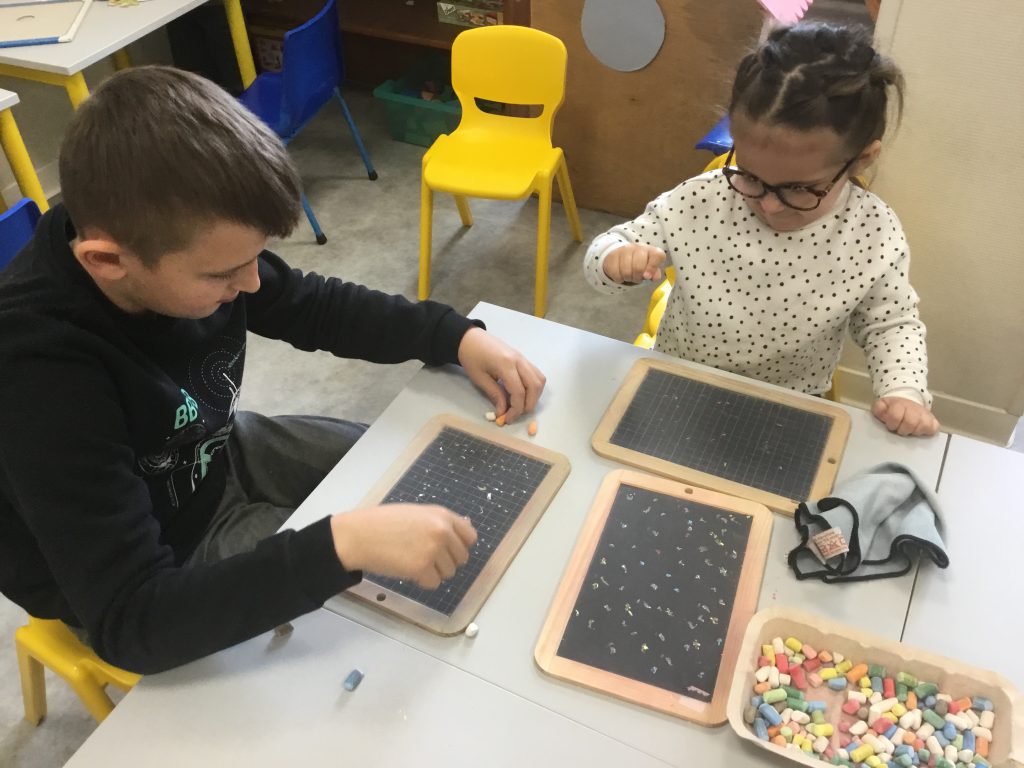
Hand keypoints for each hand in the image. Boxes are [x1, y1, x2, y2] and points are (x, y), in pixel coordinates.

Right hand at [331, 504, 477, 588]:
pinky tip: (406, 569)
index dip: (458, 546)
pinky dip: (422, 581)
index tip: (446, 550)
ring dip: (433, 572)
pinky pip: (433, 583)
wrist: (359, 535)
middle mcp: (442, 531)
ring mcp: (433, 550)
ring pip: (448, 573)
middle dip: (445, 561)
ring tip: (411, 560)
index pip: (470, 537)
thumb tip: (464, 532)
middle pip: (461, 558)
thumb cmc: (382, 523)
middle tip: (424, 557)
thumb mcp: (416, 514)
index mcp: (442, 515)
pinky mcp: (422, 568)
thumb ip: (439, 523)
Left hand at [457, 327, 545, 422]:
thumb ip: (495, 395)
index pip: (519, 391)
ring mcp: (523, 358)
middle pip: (534, 386)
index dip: (516, 409)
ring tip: (520, 405)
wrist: (470, 338)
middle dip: (528, 405)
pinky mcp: (523, 359)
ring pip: (539, 380)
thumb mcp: (479, 379)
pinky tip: (523, 394)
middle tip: (516, 414)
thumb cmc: (471, 357)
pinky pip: (536, 374)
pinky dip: (534, 387)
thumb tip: (503, 412)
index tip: (507, 419)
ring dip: (534, 396)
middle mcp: (519, 360)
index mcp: (506, 364)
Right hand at [603, 244, 665, 284]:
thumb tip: (655, 277)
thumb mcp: (649, 268)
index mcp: (650, 251)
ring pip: (626, 271)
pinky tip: (621, 275)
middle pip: (638, 266)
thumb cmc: (639, 263)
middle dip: (637, 277)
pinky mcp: (612, 256)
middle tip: (637, 278)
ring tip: (629, 276)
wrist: (622, 256)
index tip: (647, 276)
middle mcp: (638, 248)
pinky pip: (616, 273)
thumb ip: (655, 272)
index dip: (653, 267)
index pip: (657, 255)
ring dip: (628, 278)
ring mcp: (624, 250)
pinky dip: (619, 278)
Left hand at [871, 397, 939, 436]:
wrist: (906, 401)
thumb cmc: (893, 408)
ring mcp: (925, 414)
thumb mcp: (882, 406)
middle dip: (902, 430)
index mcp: (899, 404)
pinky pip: (934, 429)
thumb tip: (882, 413)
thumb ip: (879, 409)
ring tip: (909, 429)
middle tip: (900, 429)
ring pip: (923, 427)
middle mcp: (914, 408)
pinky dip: (927, 431)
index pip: (895, 417)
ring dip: (914, 431)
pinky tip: (919, 430)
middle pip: (910, 423)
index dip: (892, 424)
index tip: (890, 425)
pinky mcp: (933, 420)